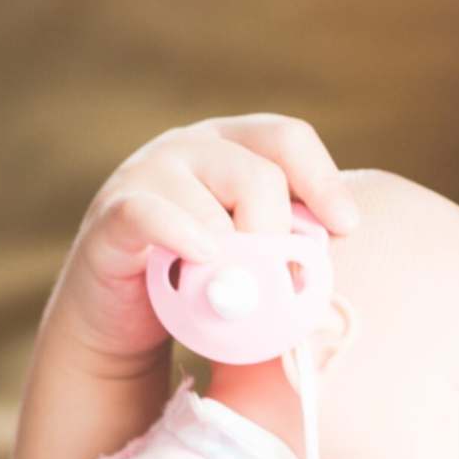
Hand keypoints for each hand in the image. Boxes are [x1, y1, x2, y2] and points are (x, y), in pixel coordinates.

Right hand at [51, 114, 359, 371]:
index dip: (322, 180)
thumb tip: (326, 253)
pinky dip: (184, 238)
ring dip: (233, 257)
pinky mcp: (113, 214)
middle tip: (278, 280)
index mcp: (232, 147)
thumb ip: (284, 244)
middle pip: (259, 174)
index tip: (346, 227)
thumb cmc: (196, 283)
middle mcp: (189, 147)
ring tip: (234, 294)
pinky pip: (152, 215)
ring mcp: (146, 174)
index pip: (287, 139)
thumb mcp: (249, 256)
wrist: (120, 319)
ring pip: (211, 204)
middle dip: (277, 234)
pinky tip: (204, 260)